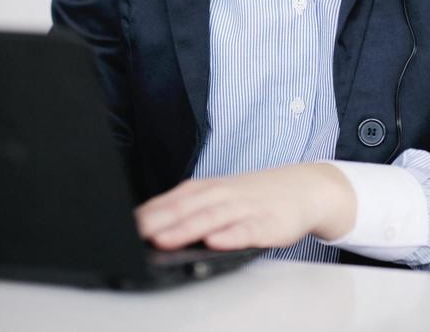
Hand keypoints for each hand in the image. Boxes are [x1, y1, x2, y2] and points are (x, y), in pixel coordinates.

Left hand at [134, 162, 356, 250]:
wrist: (304, 188)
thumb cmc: (258, 196)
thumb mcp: (223, 195)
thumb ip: (195, 208)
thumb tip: (155, 225)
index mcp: (212, 188)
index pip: (175, 198)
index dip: (150, 211)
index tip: (125, 225)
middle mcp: (226, 194)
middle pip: (188, 207)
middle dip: (160, 221)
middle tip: (135, 234)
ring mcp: (247, 208)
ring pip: (212, 218)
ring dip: (187, 228)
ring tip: (164, 240)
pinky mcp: (268, 224)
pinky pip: (247, 230)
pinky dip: (230, 235)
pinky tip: (215, 242)